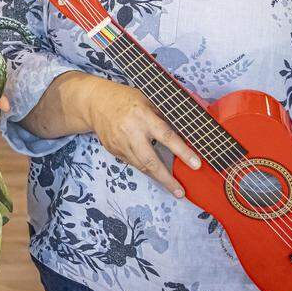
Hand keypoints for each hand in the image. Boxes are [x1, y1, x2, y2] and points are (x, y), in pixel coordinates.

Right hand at [82, 78, 200, 196]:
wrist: (95, 102)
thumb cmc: (126, 99)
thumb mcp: (148, 100)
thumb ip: (163, 116)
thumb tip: (185, 131)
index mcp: (143, 116)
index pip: (167, 136)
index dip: (183, 152)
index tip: (196, 164)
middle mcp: (131, 132)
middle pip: (150, 161)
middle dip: (166, 179)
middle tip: (180, 191)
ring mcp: (120, 143)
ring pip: (141, 166)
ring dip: (157, 177)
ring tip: (172, 186)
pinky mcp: (113, 150)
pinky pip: (132, 162)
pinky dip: (144, 167)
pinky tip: (152, 170)